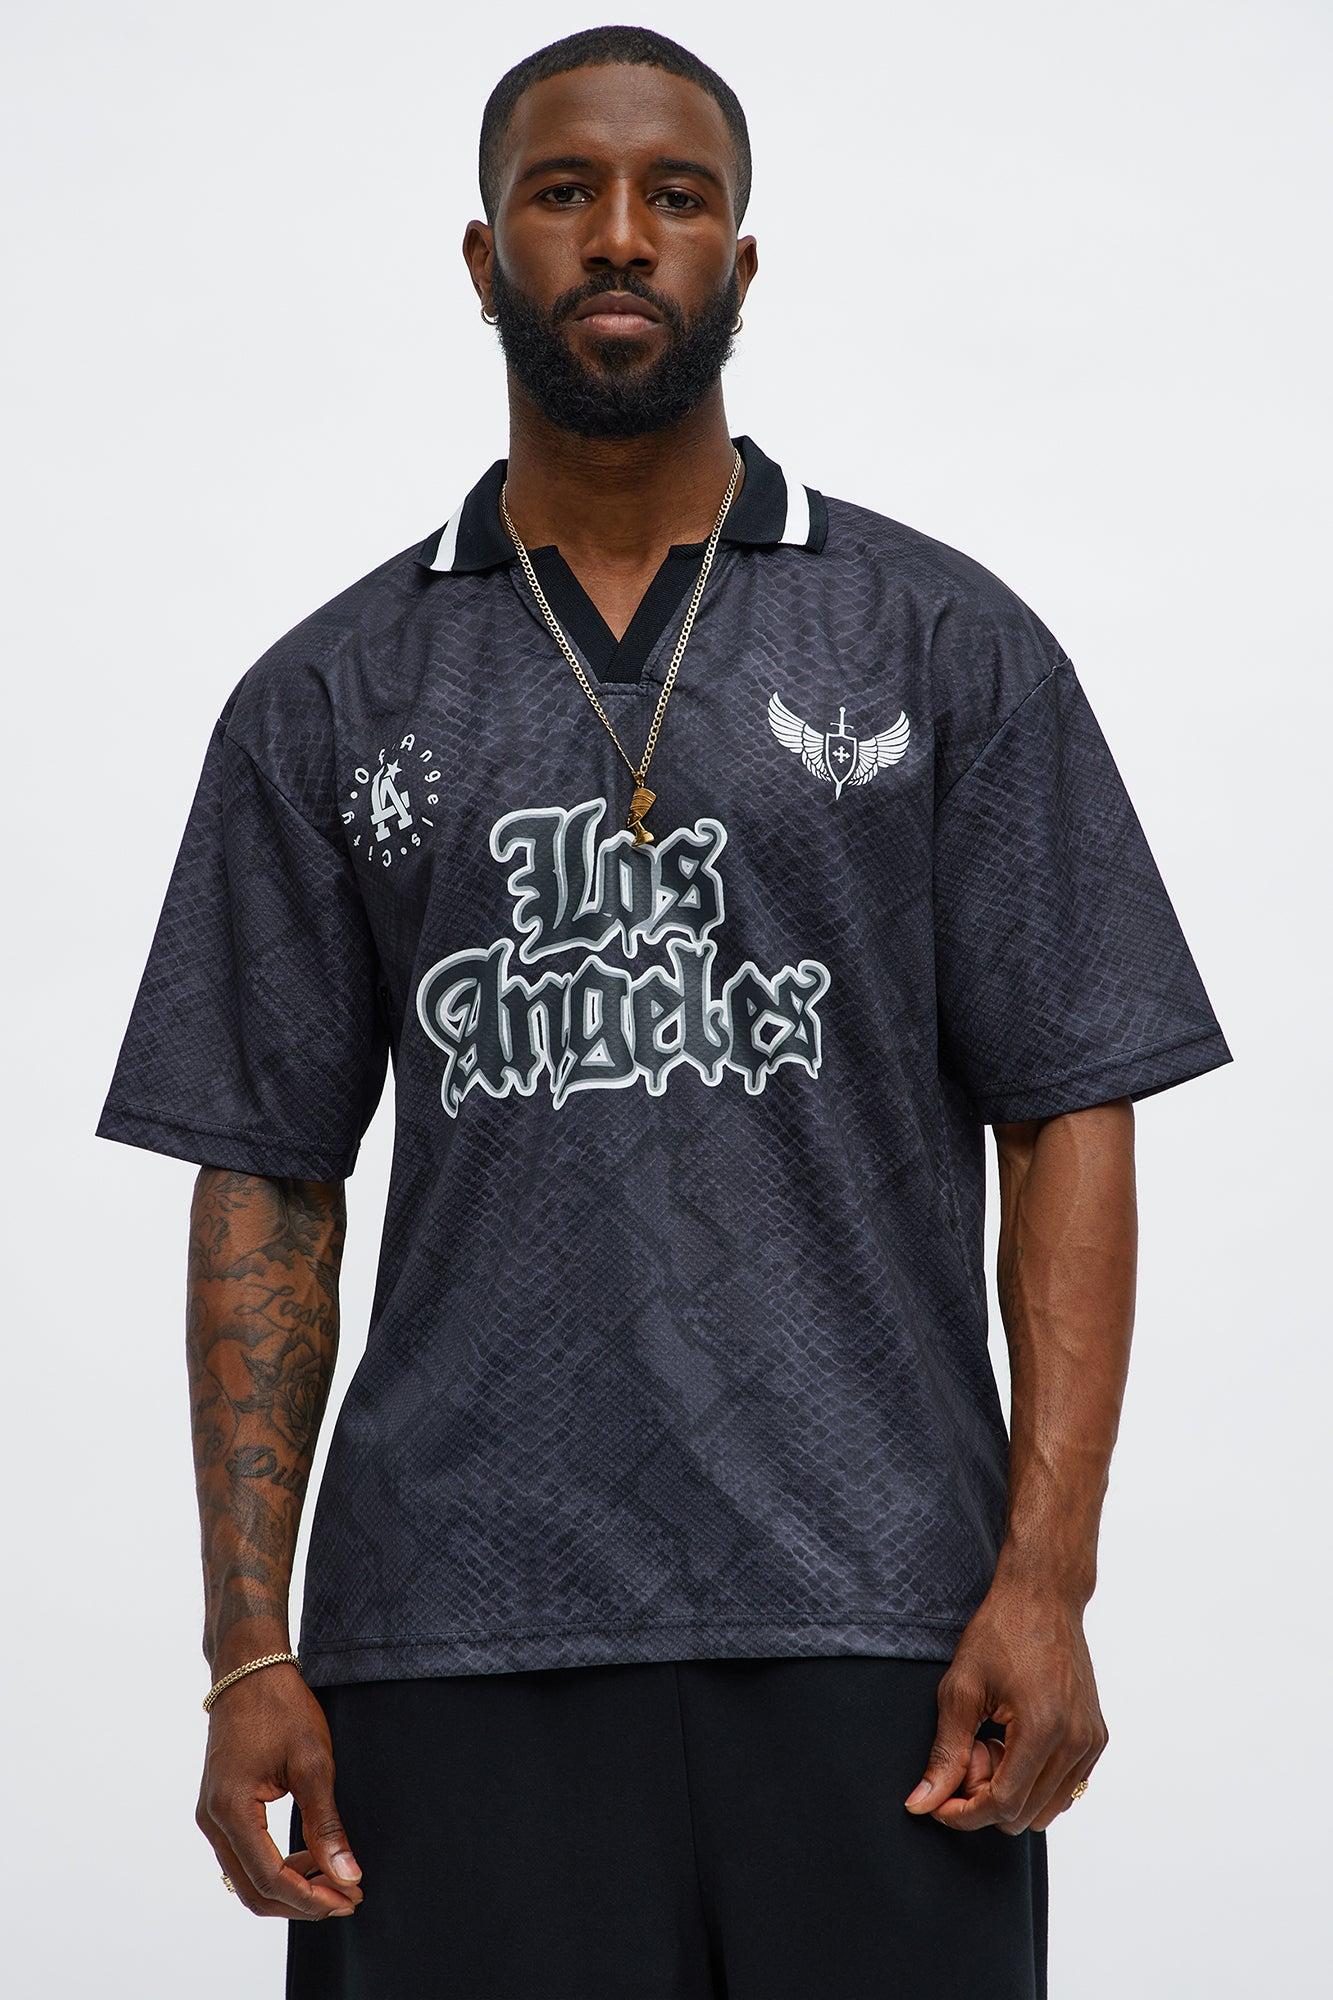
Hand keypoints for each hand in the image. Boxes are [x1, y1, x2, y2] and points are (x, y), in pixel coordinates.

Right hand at [195, 1664, 363, 1918]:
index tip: (349, 1901)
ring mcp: (211, 1815)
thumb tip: (347, 1876)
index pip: (269, 1879)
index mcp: (230, 1810)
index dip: (311, 1899)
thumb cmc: (282, 1707)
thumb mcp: (314, 1763)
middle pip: (253, 1890)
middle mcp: (212, 1820)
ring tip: (336, 1880)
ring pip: (247, 1877)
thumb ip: (327, 1825)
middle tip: (347, 1899)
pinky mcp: (219, 1807)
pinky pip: (245, 1854)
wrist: (249, 1668)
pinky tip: (311, 1857)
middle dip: (302, 1902)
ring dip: (290, 1886)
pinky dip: (277, 1865)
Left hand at [904, 1574, 1108, 1833]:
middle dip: (986, 1798)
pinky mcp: (1096, 1738)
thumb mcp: (961, 1689)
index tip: (938, 1802)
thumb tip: (922, 1805)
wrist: (1044, 1596)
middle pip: (1024, 1814)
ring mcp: (1091, 1742)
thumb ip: (944, 1754)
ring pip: (1046, 1809)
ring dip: (1012, 1792)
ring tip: (992, 1743)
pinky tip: (1013, 1742)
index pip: (1003, 1804)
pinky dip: (1034, 1781)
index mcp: (1043, 1728)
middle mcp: (1076, 1742)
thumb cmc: (1000, 1632)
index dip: (964, 1814)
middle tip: (968, 1751)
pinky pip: (1064, 1789)